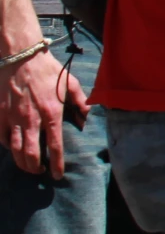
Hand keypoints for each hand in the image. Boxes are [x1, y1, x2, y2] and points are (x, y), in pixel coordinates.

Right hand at [4, 47, 83, 177]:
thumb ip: (81, 101)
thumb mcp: (71, 83)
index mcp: (52, 113)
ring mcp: (13, 118)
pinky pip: (2, 138)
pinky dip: (7, 147)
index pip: (55, 146)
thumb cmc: (48, 70)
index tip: (58, 175)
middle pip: (30, 154)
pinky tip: (12, 149)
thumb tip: (87, 116)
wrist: (21, 57)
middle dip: (35, 168)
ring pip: (14, 150)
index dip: (57, 164)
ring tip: (27, 167)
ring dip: (21, 163)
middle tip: (40, 172)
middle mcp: (32, 120)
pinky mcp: (0, 115)